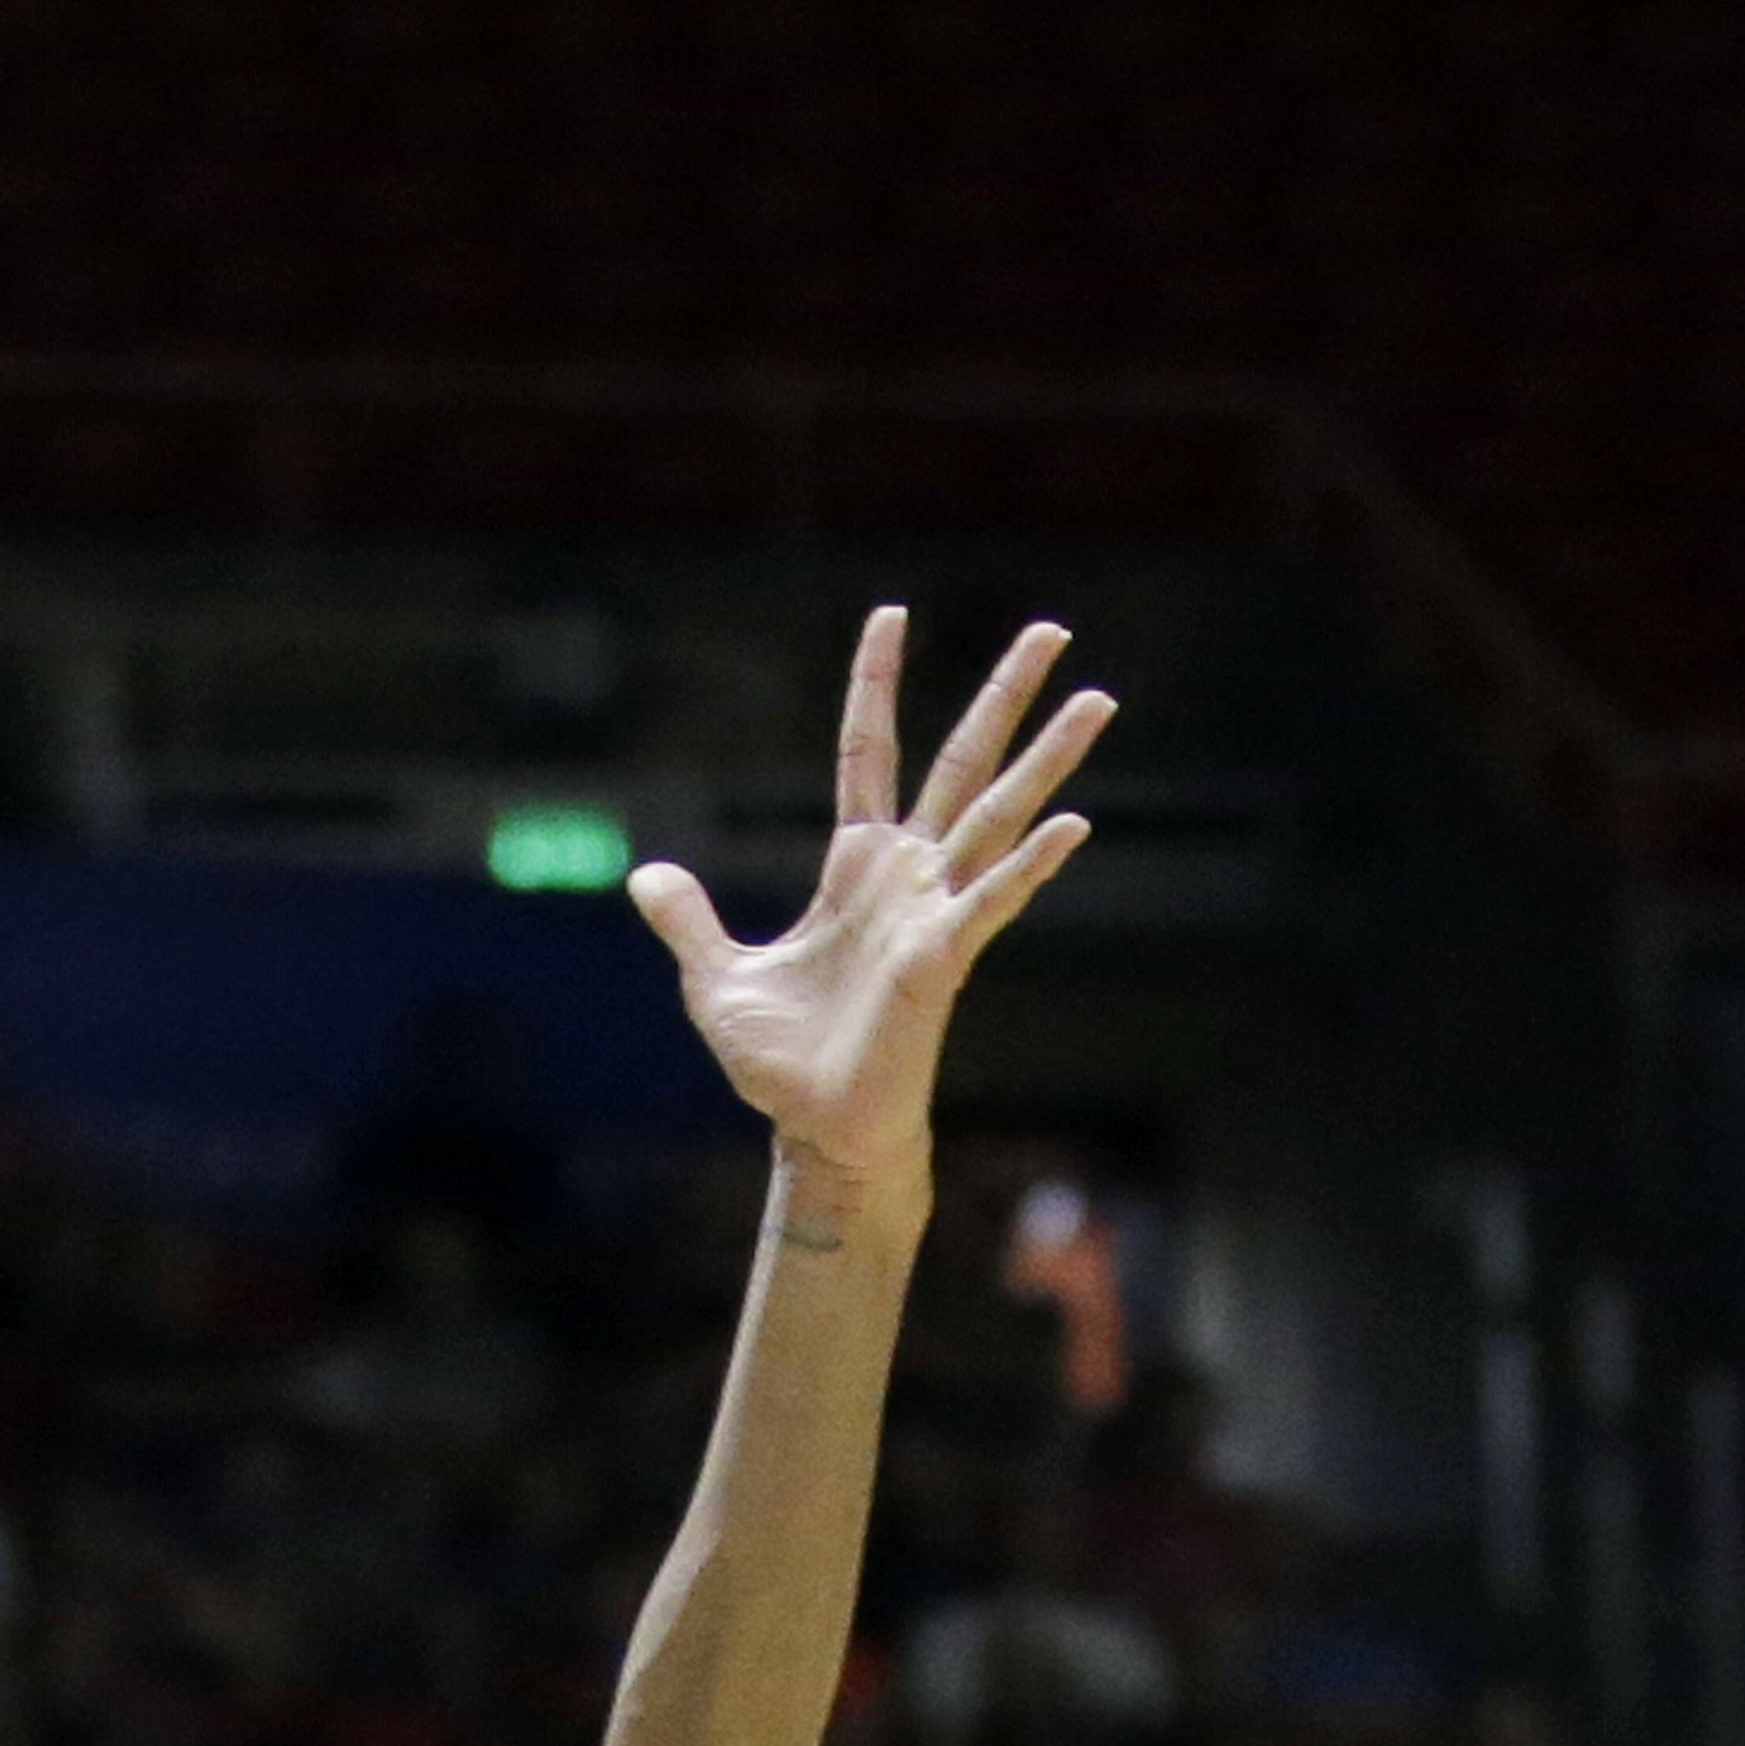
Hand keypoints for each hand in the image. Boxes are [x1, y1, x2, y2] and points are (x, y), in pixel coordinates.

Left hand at [628, 609, 1110, 1203]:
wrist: (816, 1131)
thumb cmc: (780, 1062)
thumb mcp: (716, 979)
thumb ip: (690, 922)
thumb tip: (645, 876)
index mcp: (855, 865)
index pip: (869, 752)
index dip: (875, 685)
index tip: (890, 614)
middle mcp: (907, 875)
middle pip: (961, 762)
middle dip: (1004, 695)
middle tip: (1054, 628)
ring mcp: (932, 911)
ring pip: (998, 815)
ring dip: (1048, 758)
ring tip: (1098, 697)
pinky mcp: (943, 959)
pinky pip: (994, 901)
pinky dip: (1031, 865)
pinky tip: (1072, 824)